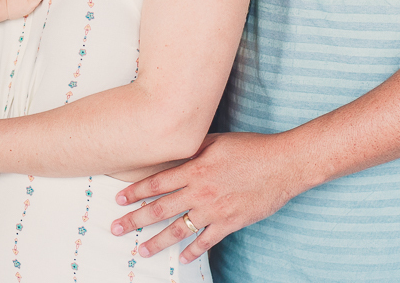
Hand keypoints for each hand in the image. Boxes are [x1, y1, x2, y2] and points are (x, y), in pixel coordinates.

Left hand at [110, 133, 301, 263]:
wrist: (283, 163)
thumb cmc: (251, 147)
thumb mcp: (217, 140)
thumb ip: (193, 149)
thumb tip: (173, 150)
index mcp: (195, 169)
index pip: (156, 183)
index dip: (135, 192)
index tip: (119, 200)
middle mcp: (200, 191)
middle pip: (160, 209)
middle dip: (135, 219)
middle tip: (116, 228)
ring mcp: (215, 209)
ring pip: (179, 230)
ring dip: (157, 242)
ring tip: (141, 250)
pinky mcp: (231, 222)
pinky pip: (207, 241)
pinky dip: (193, 251)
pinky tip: (182, 259)